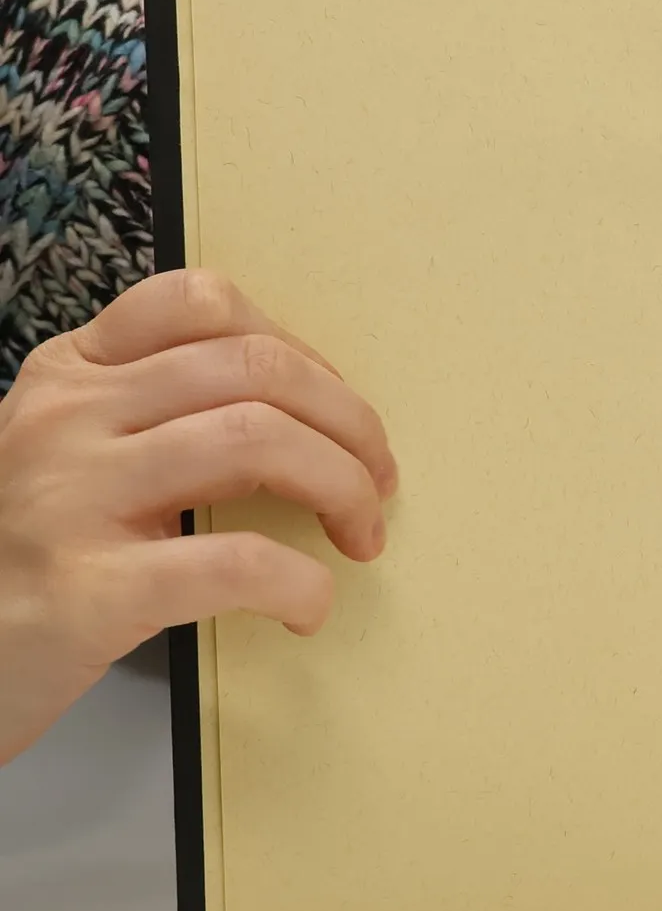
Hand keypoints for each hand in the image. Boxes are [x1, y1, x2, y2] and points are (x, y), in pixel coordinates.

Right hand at [0, 270, 396, 763]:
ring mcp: (69, 498)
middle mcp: (65, 417)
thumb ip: (162, 415)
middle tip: (378, 482)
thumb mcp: (74, 456)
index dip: (300, 350)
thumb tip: (306, 412)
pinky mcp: (87, 591)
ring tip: (360, 536)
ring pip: (258, 441)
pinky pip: (235, 562)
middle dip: (350, 422)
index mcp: (70, 373)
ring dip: (343, 487)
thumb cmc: (25, 559)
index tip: (334, 408)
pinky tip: (307, 607)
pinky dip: (300, 584)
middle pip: (256, 368)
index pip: (202, 303)